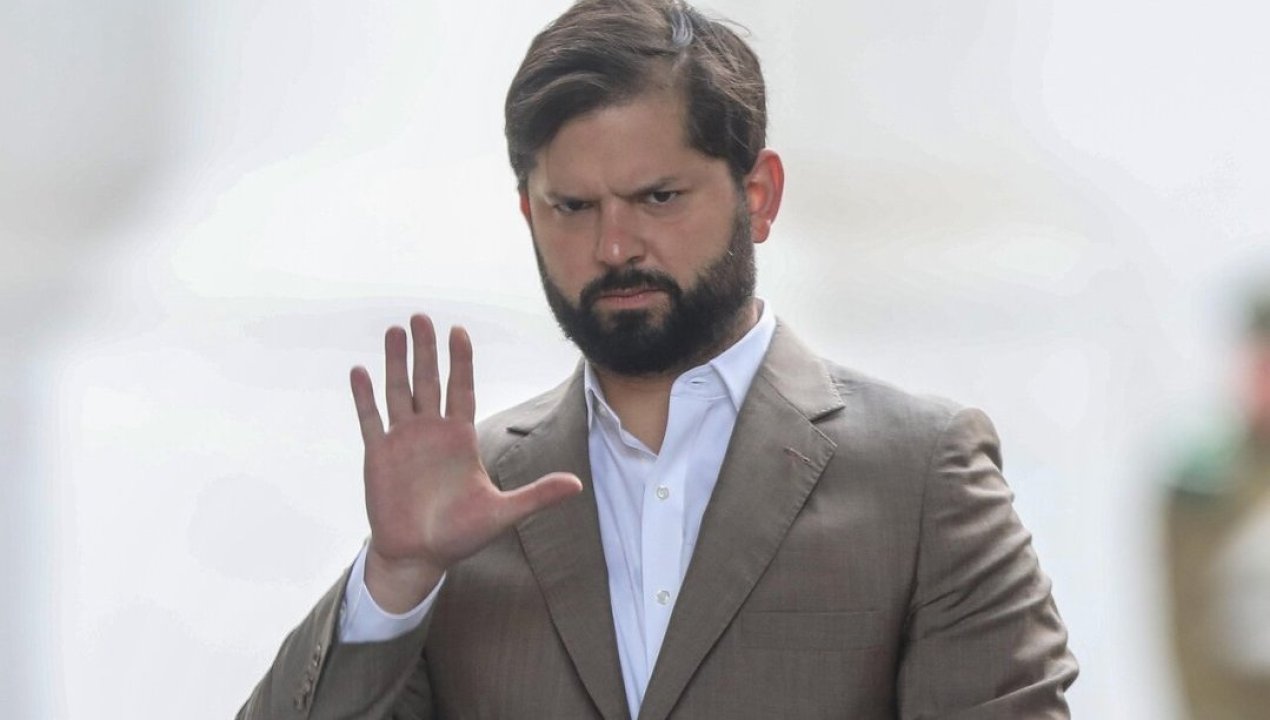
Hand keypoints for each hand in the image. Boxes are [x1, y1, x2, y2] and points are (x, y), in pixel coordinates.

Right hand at [349, 314, 582, 611]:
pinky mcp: (379, 455)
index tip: (458, 330)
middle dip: (426, 349)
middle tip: (421, 317)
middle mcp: (431, 432)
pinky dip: (365, 396)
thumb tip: (577, 485)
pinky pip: (371, 419)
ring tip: (394, 331)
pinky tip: (360, 370)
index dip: (460, 361)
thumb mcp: (503, 513)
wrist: (420, 556)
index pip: (462, 389)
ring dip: (396, 362)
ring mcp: (403, 441)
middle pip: (429, 381)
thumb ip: (537, 495)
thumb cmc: (461, 535)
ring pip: (399, 391)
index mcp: (461, 438)